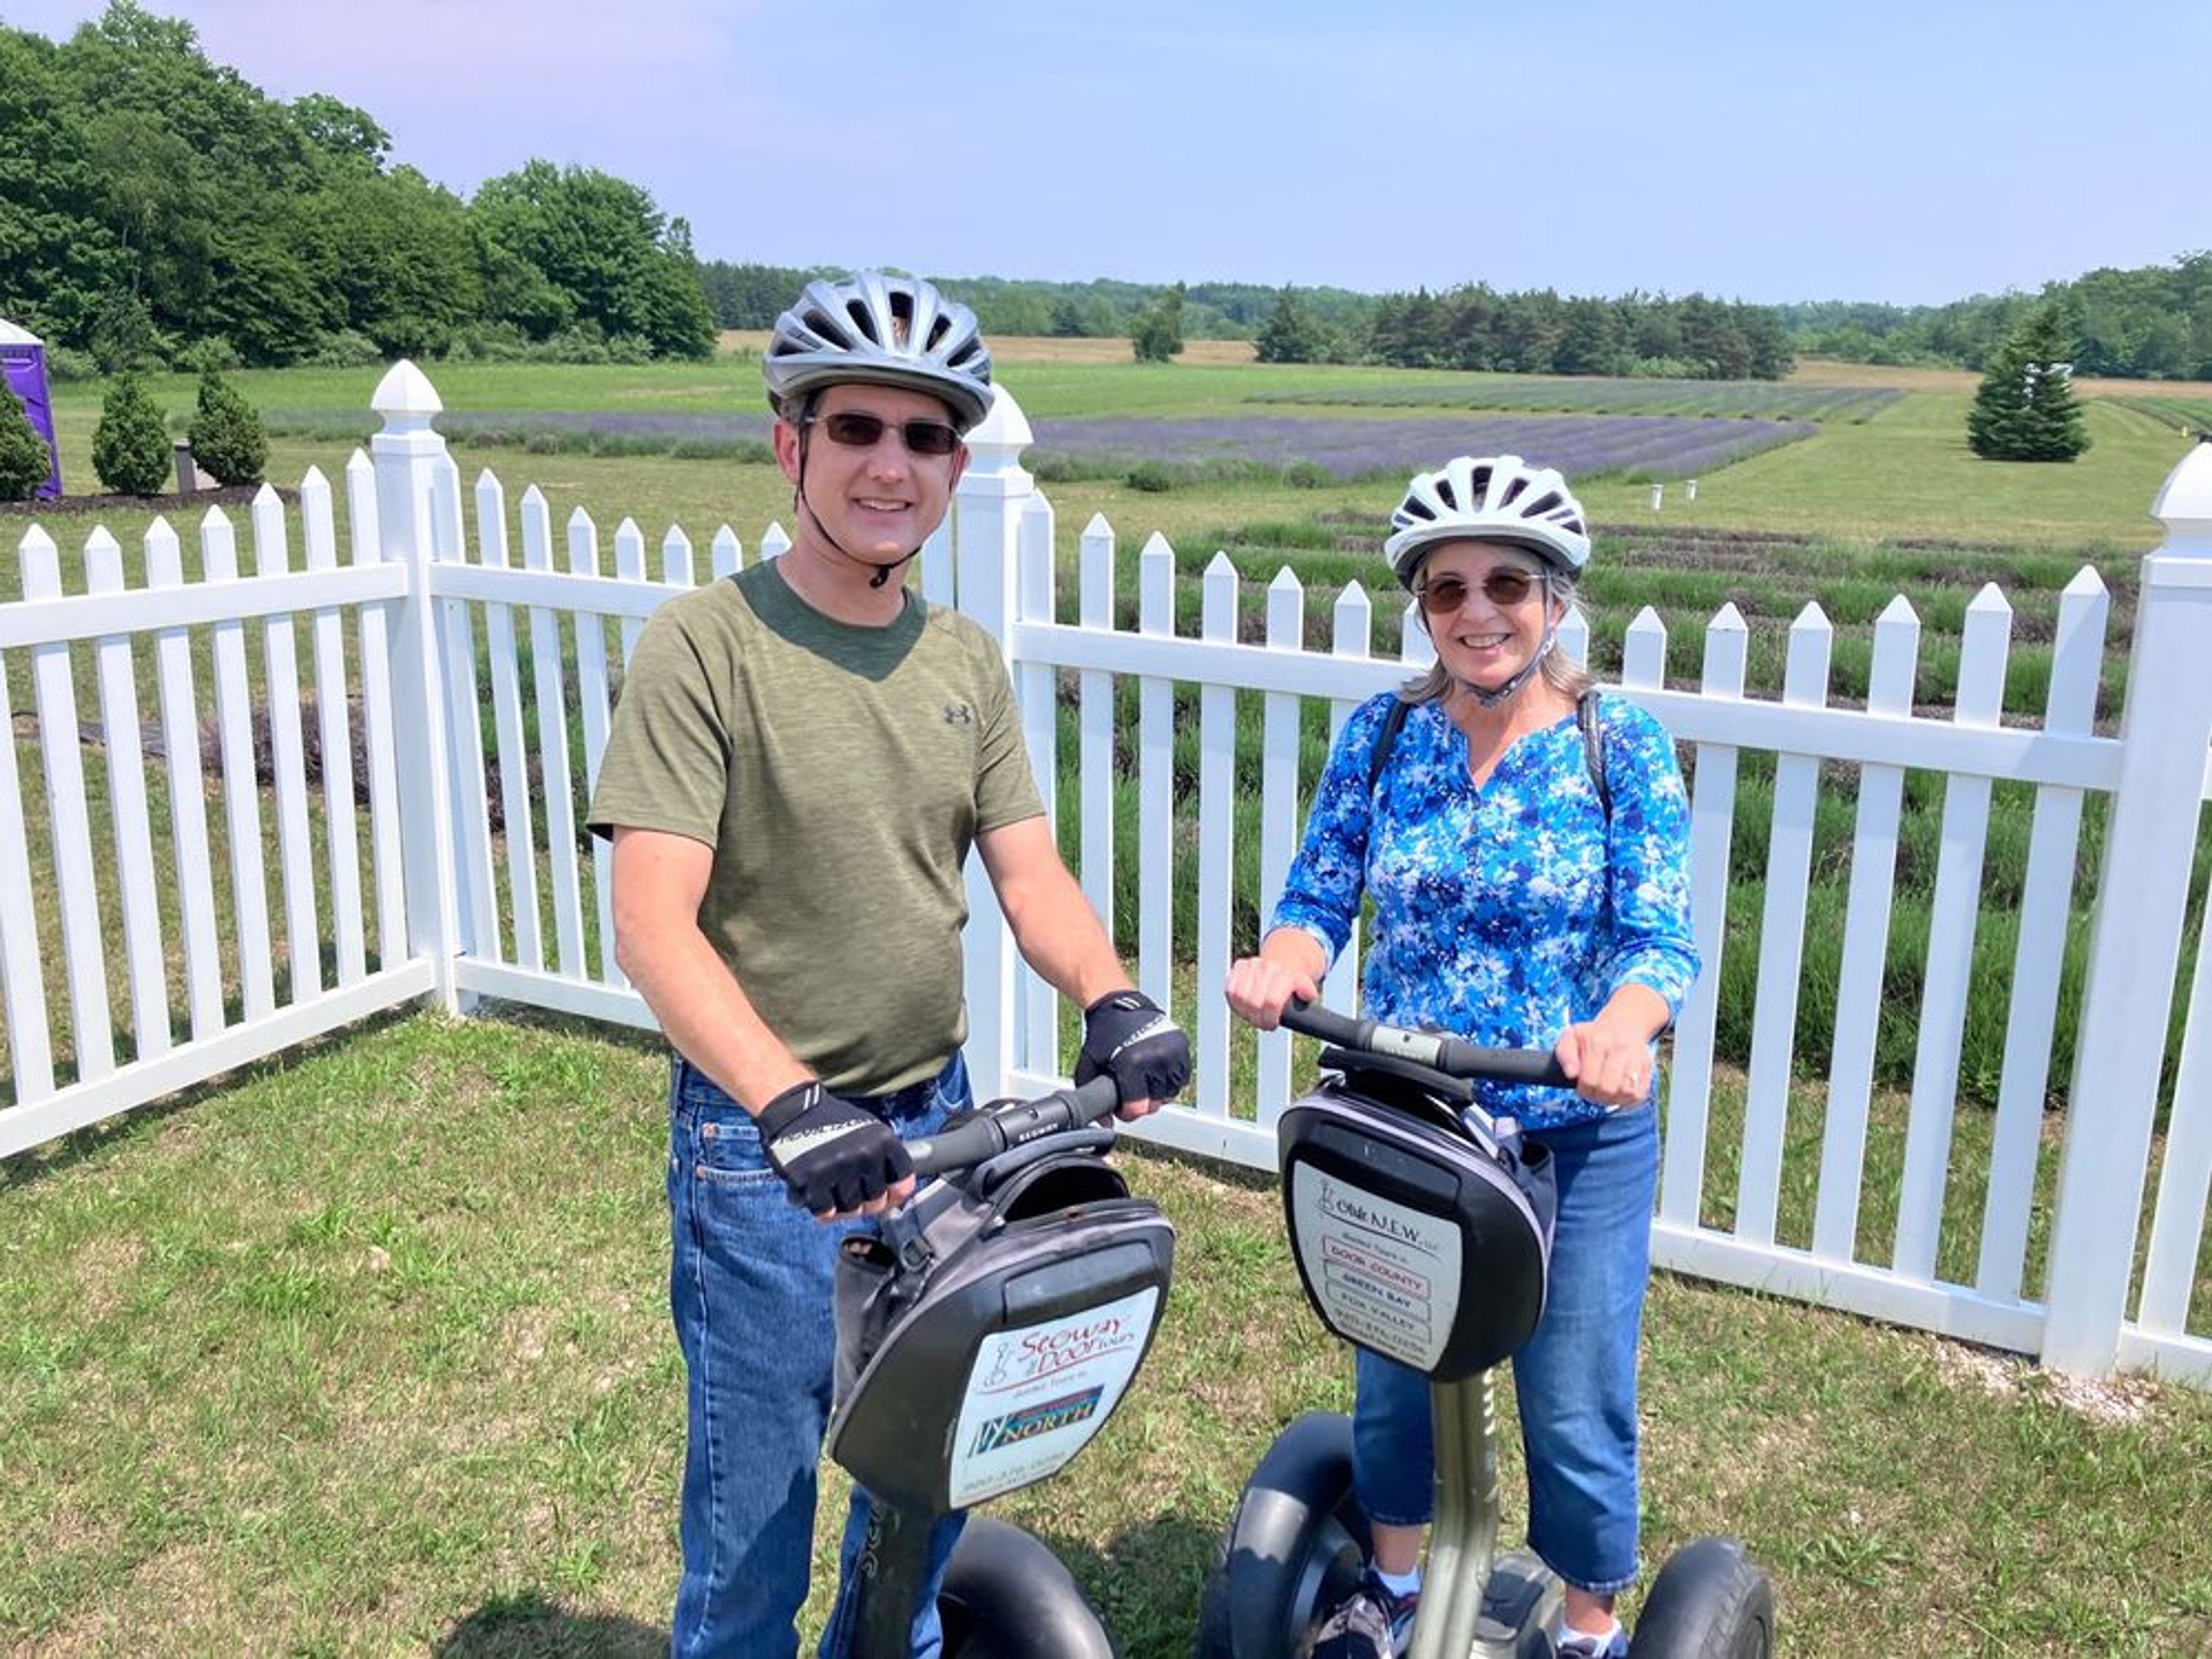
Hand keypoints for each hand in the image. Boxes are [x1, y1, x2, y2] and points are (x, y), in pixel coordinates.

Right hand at [756, 1082, 913, 1217]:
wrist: (793, 1110)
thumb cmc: (832, 1122)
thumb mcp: (868, 1130)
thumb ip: (884, 1160)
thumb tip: (898, 1195)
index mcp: (883, 1141)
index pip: (904, 1184)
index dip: (895, 1196)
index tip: (887, 1199)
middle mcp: (864, 1155)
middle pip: (876, 1202)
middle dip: (865, 1203)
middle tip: (851, 1194)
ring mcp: (838, 1169)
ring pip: (851, 1210)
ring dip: (841, 1207)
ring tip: (832, 1192)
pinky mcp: (812, 1181)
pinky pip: (825, 1212)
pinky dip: (821, 1209)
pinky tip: (816, 1194)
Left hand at [1074, 991, 1189, 1118]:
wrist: (1118, 1003)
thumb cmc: (1102, 1036)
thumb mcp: (1088, 1065)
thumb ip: (1091, 1096)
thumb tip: (1105, 1124)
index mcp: (1132, 1064)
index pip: (1137, 1109)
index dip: (1127, 1112)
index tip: (1122, 1105)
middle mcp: (1155, 1058)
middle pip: (1154, 1104)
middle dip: (1141, 1103)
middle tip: (1131, 1091)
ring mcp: (1172, 1051)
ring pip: (1170, 1093)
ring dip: (1157, 1093)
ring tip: (1144, 1082)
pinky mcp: (1181, 1045)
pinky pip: (1182, 1077)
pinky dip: (1170, 1080)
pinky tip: (1156, 1074)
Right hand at [1224, 954, 1318, 1030]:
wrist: (1283, 961)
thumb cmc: (1292, 982)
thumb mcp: (1306, 988)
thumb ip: (1308, 994)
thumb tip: (1307, 995)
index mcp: (1285, 974)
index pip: (1271, 1002)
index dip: (1269, 1019)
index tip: (1271, 1025)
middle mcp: (1267, 967)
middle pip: (1253, 1003)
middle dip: (1257, 1019)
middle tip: (1262, 1023)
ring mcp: (1252, 965)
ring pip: (1239, 997)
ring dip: (1244, 1012)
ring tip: (1253, 1015)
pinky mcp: (1239, 965)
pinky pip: (1229, 989)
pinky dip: (1234, 1002)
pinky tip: (1244, 1006)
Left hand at [1555, 1020, 1656, 1109]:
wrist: (1623, 1025)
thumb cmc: (1593, 1035)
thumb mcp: (1571, 1037)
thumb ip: (1565, 1055)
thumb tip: (1571, 1075)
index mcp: (1598, 1042)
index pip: (1589, 1080)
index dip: (1583, 1090)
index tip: (1581, 1087)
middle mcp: (1620, 1050)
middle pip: (1608, 1089)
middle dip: (1596, 1096)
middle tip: (1593, 1092)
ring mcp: (1636, 1059)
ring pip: (1625, 1093)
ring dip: (1612, 1099)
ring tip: (1605, 1093)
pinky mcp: (1647, 1068)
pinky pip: (1639, 1094)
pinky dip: (1627, 1099)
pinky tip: (1617, 1093)